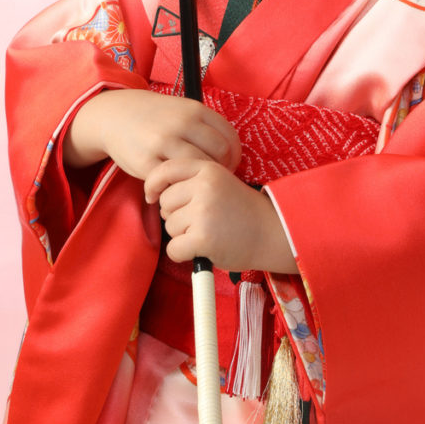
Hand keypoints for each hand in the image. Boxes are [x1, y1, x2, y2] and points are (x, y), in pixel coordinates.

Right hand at [63, 88, 240, 179]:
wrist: (115, 116)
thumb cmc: (156, 117)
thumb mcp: (182, 110)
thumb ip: (205, 126)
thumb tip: (232, 154)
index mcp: (195, 110)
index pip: (229, 137)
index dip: (234, 156)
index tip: (228, 165)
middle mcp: (182, 124)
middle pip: (219, 153)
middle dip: (220, 169)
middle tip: (211, 178)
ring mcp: (164, 142)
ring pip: (197, 168)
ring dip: (200, 181)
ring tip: (194, 185)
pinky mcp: (146, 161)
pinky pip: (172, 181)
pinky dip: (175, 188)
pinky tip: (173, 188)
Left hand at [145, 157, 297, 274]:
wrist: (272, 233)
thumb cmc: (243, 212)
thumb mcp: (219, 183)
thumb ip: (192, 181)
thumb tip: (155, 192)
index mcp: (208, 169)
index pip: (166, 170)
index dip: (153, 184)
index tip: (152, 196)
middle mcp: (204, 186)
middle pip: (165, 203)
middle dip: (176, 216)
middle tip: (202, 221)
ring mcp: (203, 212)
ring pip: (169, 227)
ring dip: (183, 236)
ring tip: (209, 232)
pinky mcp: (203, 237)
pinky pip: (174, 249)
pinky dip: (183, 254)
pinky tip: (202, 249)